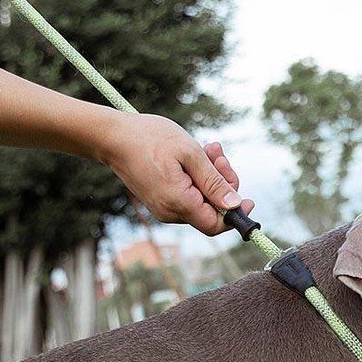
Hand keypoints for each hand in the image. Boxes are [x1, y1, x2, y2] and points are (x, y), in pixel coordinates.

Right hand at [101, 112, 253, 235]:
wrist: (112, 136)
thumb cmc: (149, 139)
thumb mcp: (190, 154)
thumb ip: (214, 182)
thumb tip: (235, 205)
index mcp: (178, 202)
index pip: (216, 225)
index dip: (236, 215)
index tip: (249, 199)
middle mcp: (170, 212)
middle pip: (212, 211)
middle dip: (223, 184)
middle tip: (220, 156)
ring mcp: (164, 207)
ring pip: (203, 200)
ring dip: (212, 176)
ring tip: (209, 149)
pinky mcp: (162, 199)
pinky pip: (190, 194)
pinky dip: (198, 177)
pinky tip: (198, 155)